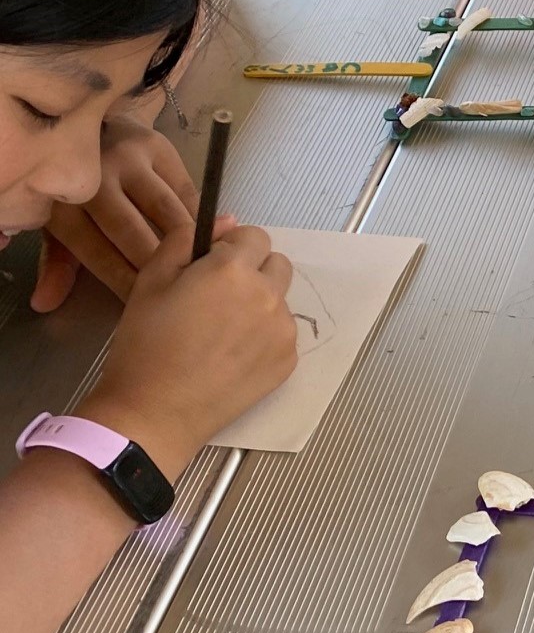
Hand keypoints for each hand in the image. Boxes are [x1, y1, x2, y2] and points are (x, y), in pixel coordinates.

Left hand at [34, 118, 230, 311]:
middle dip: (162, 267)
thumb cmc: (74, 186)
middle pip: (136, 233)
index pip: (100, 253)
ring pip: (169, 213)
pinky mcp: (160, 149)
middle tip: (183, 292)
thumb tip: (44, 303)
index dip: (126, 281)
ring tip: (203, 268)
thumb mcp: (58, 222)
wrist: (91, 124)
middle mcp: (95, 178)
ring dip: (189, 244)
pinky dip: (199, 217)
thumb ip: (57, 264)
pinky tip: (208, 237)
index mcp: (64, 204)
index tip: (148, 303)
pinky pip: (187, 192)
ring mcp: (129, 160)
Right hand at [79, 221, 296, 476]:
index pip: (255, 236)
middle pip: (277, 264)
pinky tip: (231, 354)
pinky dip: (264, 336)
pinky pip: (283, 333)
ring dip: (260, 303)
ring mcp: (283, 330)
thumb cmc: (145, 344)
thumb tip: (226, 220)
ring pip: (280, 300)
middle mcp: (268, 295)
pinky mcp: (289, 361)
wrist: (155, 412)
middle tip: (217, 296)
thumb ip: (186, 242)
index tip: (210, 265)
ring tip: (221, 330)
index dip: (231, 246)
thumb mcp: (150, 281)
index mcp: (233, 270)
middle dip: (253, 270)